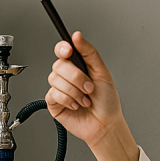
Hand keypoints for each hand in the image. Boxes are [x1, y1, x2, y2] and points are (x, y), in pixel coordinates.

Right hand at [44, 31, 124, 146]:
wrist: (105, 124)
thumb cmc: (107, 102)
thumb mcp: (102, 72)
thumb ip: (89, 52)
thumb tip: (77, 36)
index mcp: (77, 65)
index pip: (63, 50)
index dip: (63, 48)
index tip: (68, 51)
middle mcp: (66, 75)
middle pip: (59, 65)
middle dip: (76, 77)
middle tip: (89, 87)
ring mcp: (59, 88)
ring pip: (56, 80)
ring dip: (75, 91)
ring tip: (85, 99)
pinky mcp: (53, 102)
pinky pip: (53, 94)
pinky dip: (68, 100)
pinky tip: (76, 105)